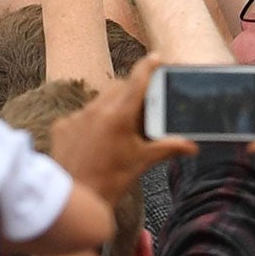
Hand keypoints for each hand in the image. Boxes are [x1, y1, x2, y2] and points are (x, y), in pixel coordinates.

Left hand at [48, 56, 197, 202]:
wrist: (77, 197)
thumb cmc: (113, 180)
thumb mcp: (143, 162)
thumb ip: (168, 147)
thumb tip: (192, 146)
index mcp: (118, 115)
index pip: (136, 82)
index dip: (147, 68)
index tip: (156, 57)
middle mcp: (95, 110)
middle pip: (118, 88)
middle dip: (132, 91)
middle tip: (144, 104)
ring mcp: (76, 116)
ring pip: (98, 101)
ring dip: (112, 107)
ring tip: (122, 127)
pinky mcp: (61, 125)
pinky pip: (80, 116)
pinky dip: (92, 122)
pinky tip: (97, 142)